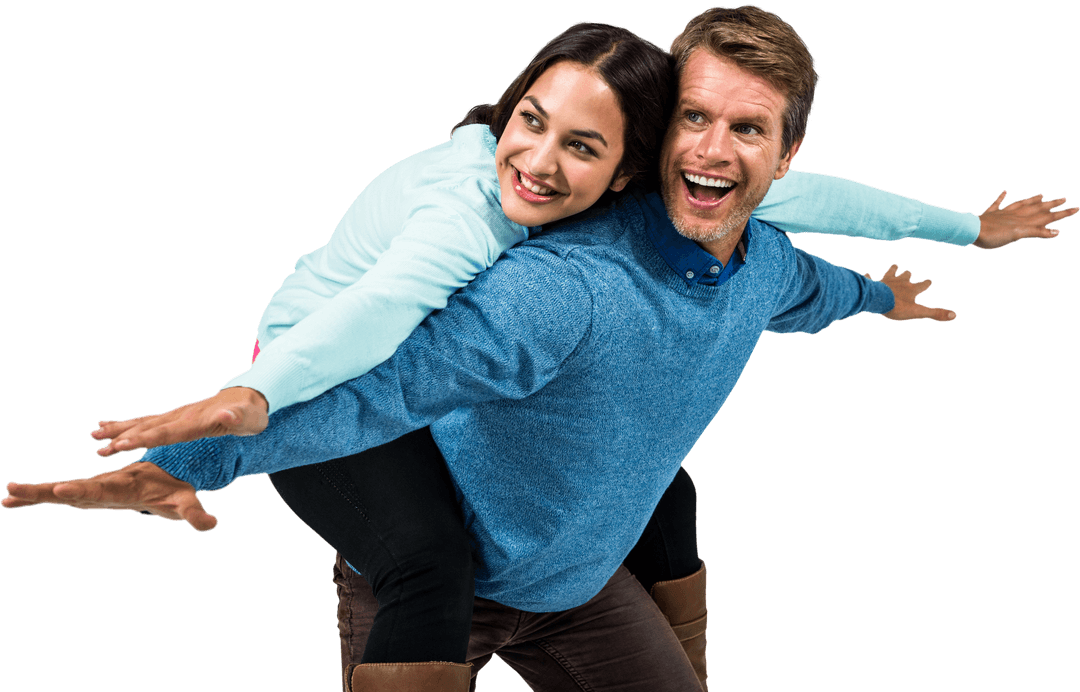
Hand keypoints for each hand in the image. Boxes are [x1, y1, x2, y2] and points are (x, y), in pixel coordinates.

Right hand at [2, 462, 216, 531]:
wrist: (165, 472)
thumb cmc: (174, 488)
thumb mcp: (186, 502)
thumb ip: (196, 514)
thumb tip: (211, 525)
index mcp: (124, 485)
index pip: (100, 488)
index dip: (81, 489)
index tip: (60, 488)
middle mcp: (104, 485)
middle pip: (72, 487)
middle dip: (46, 490)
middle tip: (16, 489)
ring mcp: (94, 489)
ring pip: (61, 490)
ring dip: (35, 494)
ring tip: (6, 496)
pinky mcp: (87, 494)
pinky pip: (60, 496)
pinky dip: (37, 498)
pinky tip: (10, 503)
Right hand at [91, 387, 268, 457]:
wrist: (249, 397)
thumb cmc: (251, 414)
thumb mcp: (250, 419)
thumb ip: (238, 418)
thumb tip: (228, 415)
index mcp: (198, 421)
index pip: (167, 432)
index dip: (145, 439)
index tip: (122, 445)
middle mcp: (182, 416)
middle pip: (149, 428)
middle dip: (124, 438)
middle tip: (100, 449)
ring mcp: (177, 414)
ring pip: (142, 423)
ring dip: (118, 431)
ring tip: (93, 436)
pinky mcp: (175, 417)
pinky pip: (146, 421)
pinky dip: (126, 424)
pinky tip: (106, 426)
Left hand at [865, 264, 955, 321]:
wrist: (877, 299)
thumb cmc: (897, 306)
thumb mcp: (918, 312)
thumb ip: (935, 313)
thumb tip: (954, 315)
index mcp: (911, 289)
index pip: (923, 284)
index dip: (926, 283)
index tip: (929, 281)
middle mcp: (900, 282)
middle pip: (907, 275)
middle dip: (908, 274)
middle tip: (909, 273)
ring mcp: (886, 280)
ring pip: (891, 271)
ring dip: (893, 269)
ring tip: (895, 266)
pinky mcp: (874, 282)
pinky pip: (871, 277)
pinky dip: (869, 277)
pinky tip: (867, 274)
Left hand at [975, 191, 1076, 248]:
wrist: (972, 230)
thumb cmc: (993, 236)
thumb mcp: (1018, 235)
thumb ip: (1037, 232)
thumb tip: (1056, 231)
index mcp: (1024, 220)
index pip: (1047, 216)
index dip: (1062, 213)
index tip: (1076, 208)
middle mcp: (1016, 214)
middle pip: (1037, 208)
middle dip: (1052, 204)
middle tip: (1064, 198)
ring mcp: (1004, 213)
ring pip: (1022, 204)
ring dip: (1032, 199)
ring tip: (1041, 194)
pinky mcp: (991, 214)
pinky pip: (998, 203)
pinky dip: (1002, 197)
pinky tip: (1005, 191)